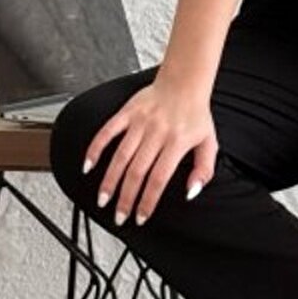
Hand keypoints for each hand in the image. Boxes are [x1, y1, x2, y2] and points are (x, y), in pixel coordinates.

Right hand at [82, 69, 217, 226]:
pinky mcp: (127, 112)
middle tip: (119, 216)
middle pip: (137, 172)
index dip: (147, 201)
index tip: (140, 217)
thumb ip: (204, 170)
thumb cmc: (195, 114)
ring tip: (102, 199)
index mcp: (177, 142)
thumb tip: (192, 192)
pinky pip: (107, 132)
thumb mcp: (210, 143)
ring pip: (120, 156)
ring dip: (109, 180)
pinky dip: (95, 148)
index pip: (159, 178)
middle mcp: (157, 133)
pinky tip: (88, 166)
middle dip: (126, 198)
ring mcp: (140, 122)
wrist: (184, 81)